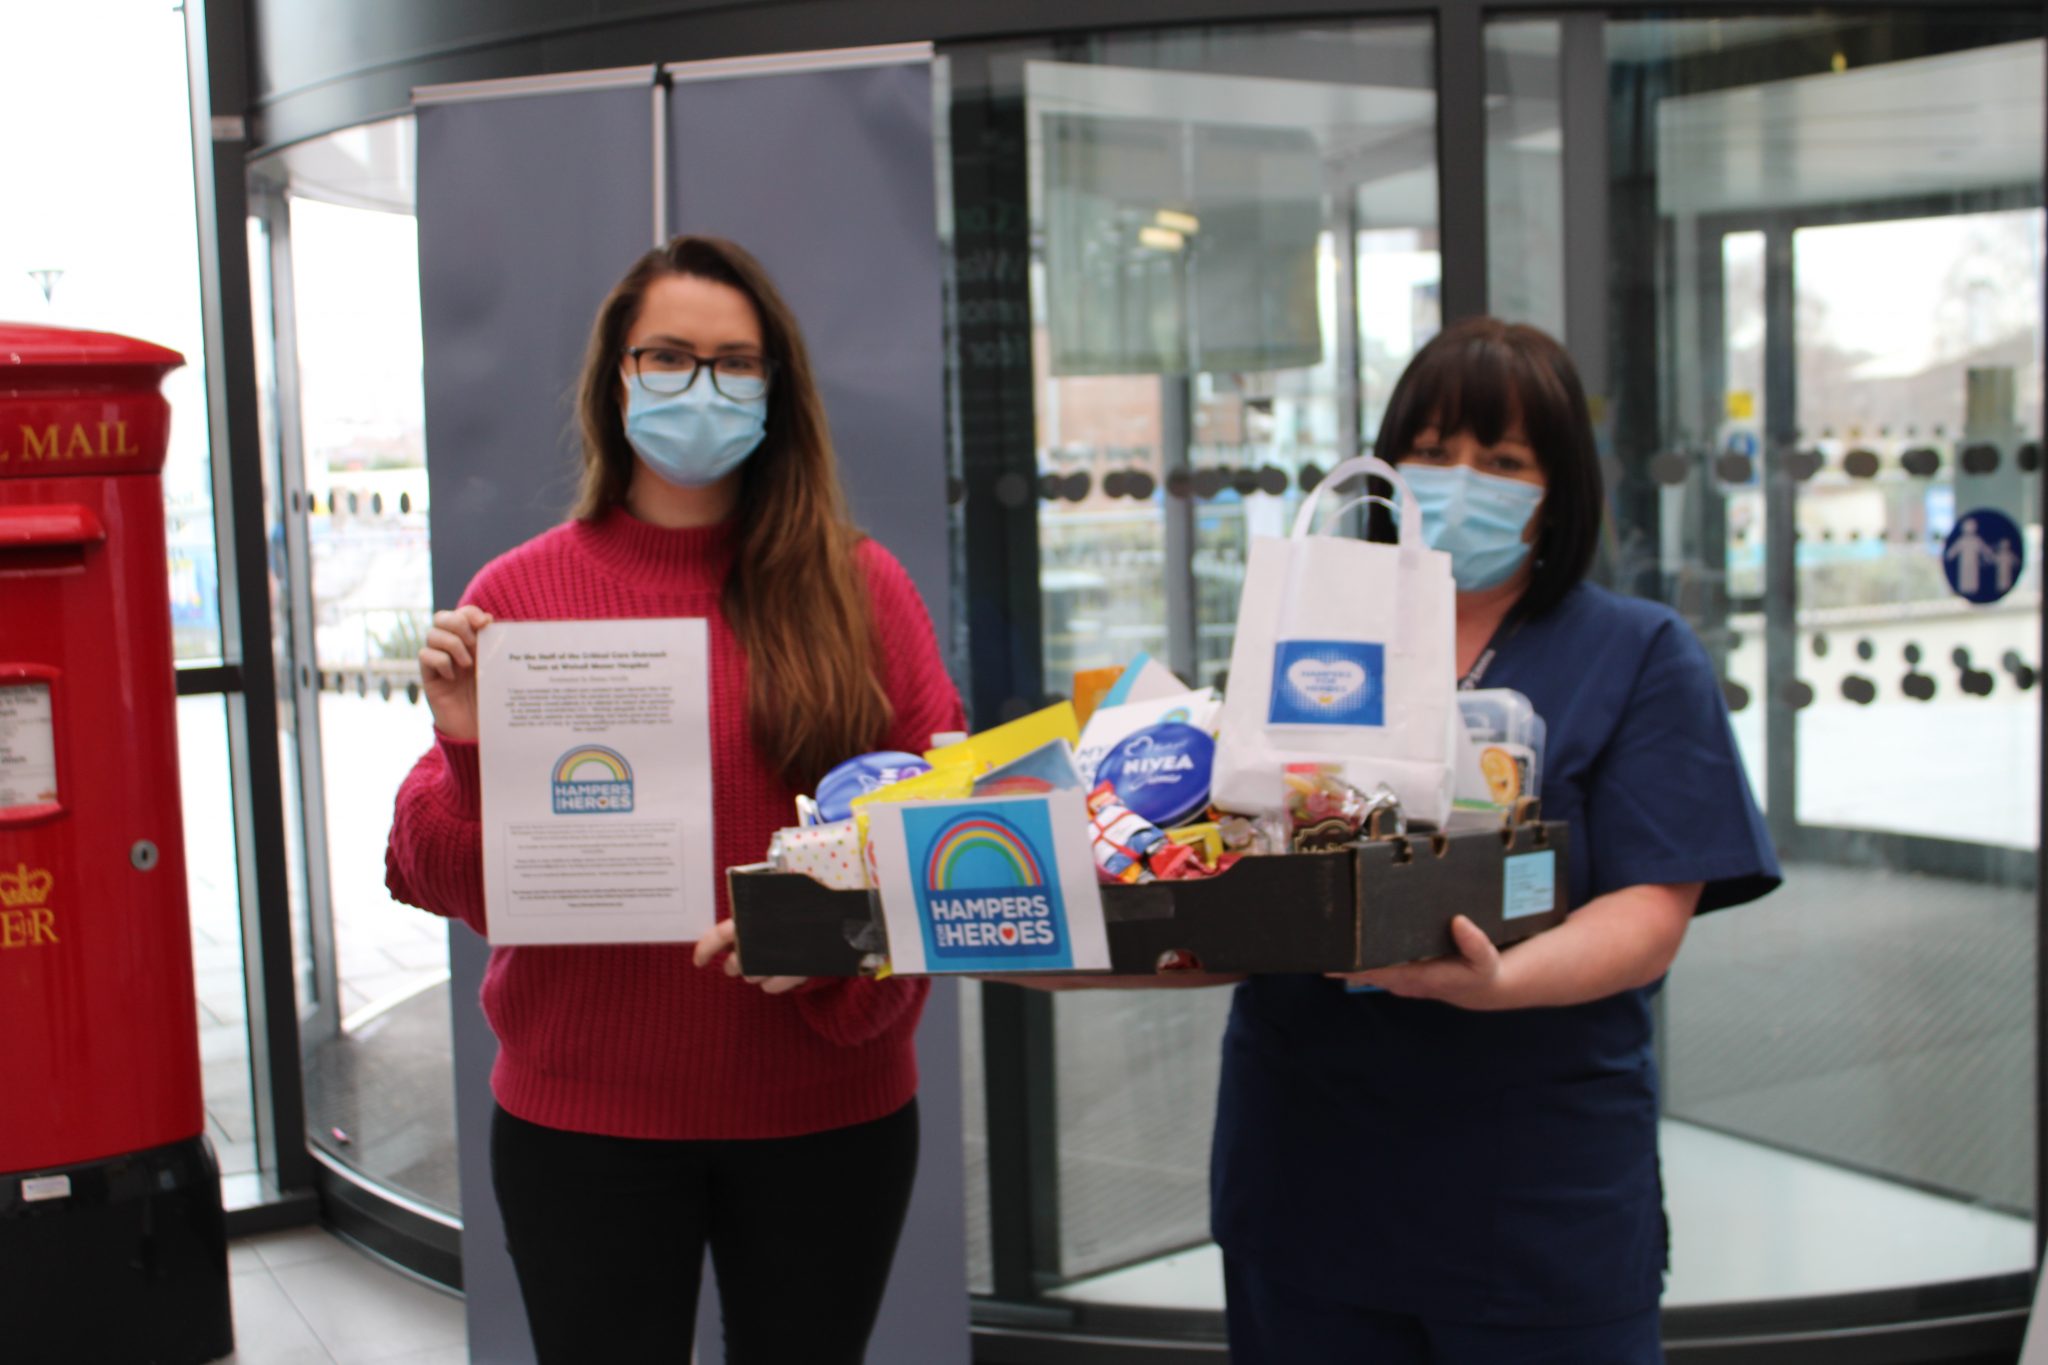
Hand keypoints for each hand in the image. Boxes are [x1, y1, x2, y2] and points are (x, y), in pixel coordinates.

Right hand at [419, 606, 492, 741]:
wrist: (478, 730)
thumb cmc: (492, 700)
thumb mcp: (498, 670)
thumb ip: (495, 646)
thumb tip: (491, 620)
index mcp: (471, 642)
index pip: (462, 614)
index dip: (470, 612)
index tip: (485, 623)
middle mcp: (452, 648)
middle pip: (442, 617)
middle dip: (458, 623)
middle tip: (474, 642)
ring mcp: (439, 662)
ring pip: (432, 634)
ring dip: (452, 644)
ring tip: (468, 664)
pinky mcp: (429, 677)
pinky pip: (425, 656)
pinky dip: (440, 661)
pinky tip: (453, 677)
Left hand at [692, 918, 807, 994]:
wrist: (835, 924)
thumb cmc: (799, 914)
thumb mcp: (773, 907)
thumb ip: (751, 918)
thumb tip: (730, 936)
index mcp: (754, 919)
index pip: (721, 934)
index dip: (706, 948)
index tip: (698, 961)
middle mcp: (764, 940)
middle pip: (736, 964)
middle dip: (735, 965)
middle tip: (740, 962)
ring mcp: (779, 960)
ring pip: (752, 978)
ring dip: (756, 973)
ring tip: (769, 961)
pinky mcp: (795, 974)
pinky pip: (771, 988)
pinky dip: (773, 983)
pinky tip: (783, 971)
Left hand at [1328, 916, 1517, 1010]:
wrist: (1478, 985)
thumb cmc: (1479, 971)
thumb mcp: (1485, 960)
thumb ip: (1475, 943)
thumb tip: (1459, 922)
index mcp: (1418, 977)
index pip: (1379, 971)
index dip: (1355, 966)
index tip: (1332, 959)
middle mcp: (1401, 978)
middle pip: (1362, 969)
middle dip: (1339, 957)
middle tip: (1314, 937)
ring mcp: (1395, 974)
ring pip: (1361, 966)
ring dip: (1341, 954)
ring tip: (1316, 932)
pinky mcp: (1394, 967)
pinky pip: (1369, 961)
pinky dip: (1352, 952)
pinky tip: (1335, 936)